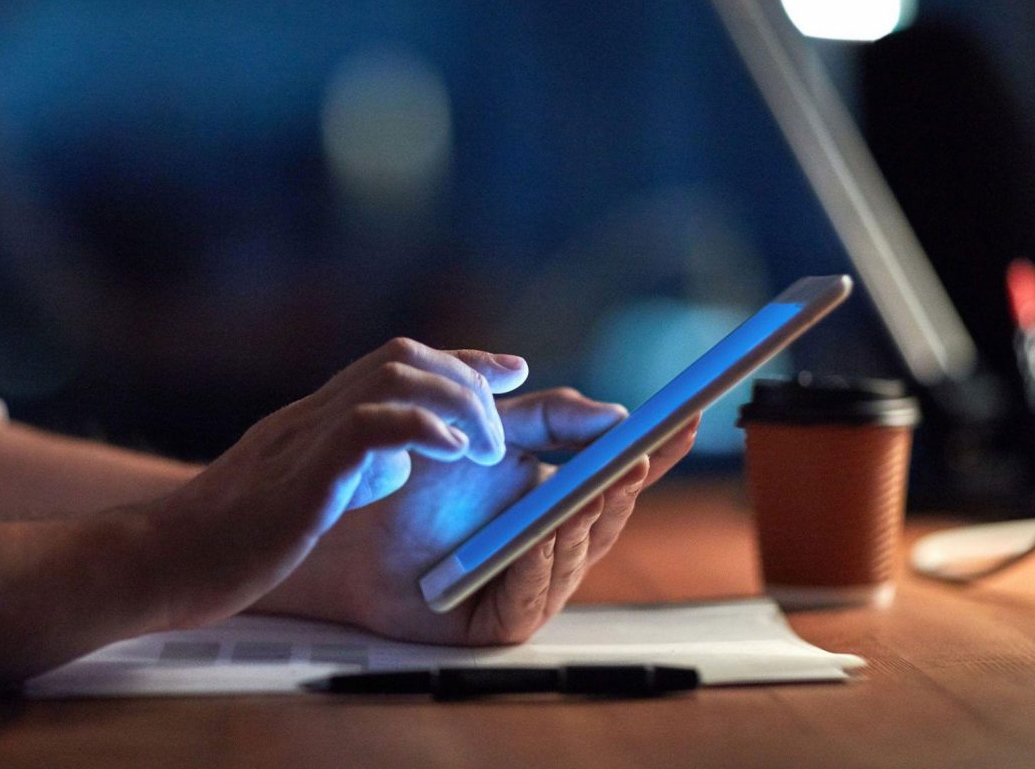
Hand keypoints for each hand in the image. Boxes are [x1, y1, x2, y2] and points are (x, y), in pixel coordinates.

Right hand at [144, 338, 529, 629]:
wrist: (160, 561)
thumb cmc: (228, 539)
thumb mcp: (301, 490)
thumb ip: (348, 465)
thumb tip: (399, 457)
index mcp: (315, 418)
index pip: (396, 364)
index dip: (459, 360)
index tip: (505, 370)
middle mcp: (312, 414)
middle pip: (403, 357)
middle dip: (465, 378)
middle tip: (502, 422)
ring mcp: (304, 439)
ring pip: (393, 378)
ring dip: (454, 403)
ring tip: (483, 448)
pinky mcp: (300, 476)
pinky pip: (368, 428)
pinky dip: (422, 430)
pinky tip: (454, 453)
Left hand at [252, 388, 698, 644]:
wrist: (348, 520)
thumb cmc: (417, 479)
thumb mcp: (491, 432)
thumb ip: (549, 418)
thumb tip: (614, 412)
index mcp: (558, 500)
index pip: (619, 477)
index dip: (656, 453)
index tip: (686, 419)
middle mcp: (552, 545)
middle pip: (605, 518)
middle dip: (625, 486)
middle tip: (637, 452)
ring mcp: (529, 584)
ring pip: (575, 556)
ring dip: (587, 519)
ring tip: (597, 484)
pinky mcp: (498, 623)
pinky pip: (531, 595)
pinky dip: (540, 562)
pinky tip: (543, 533)